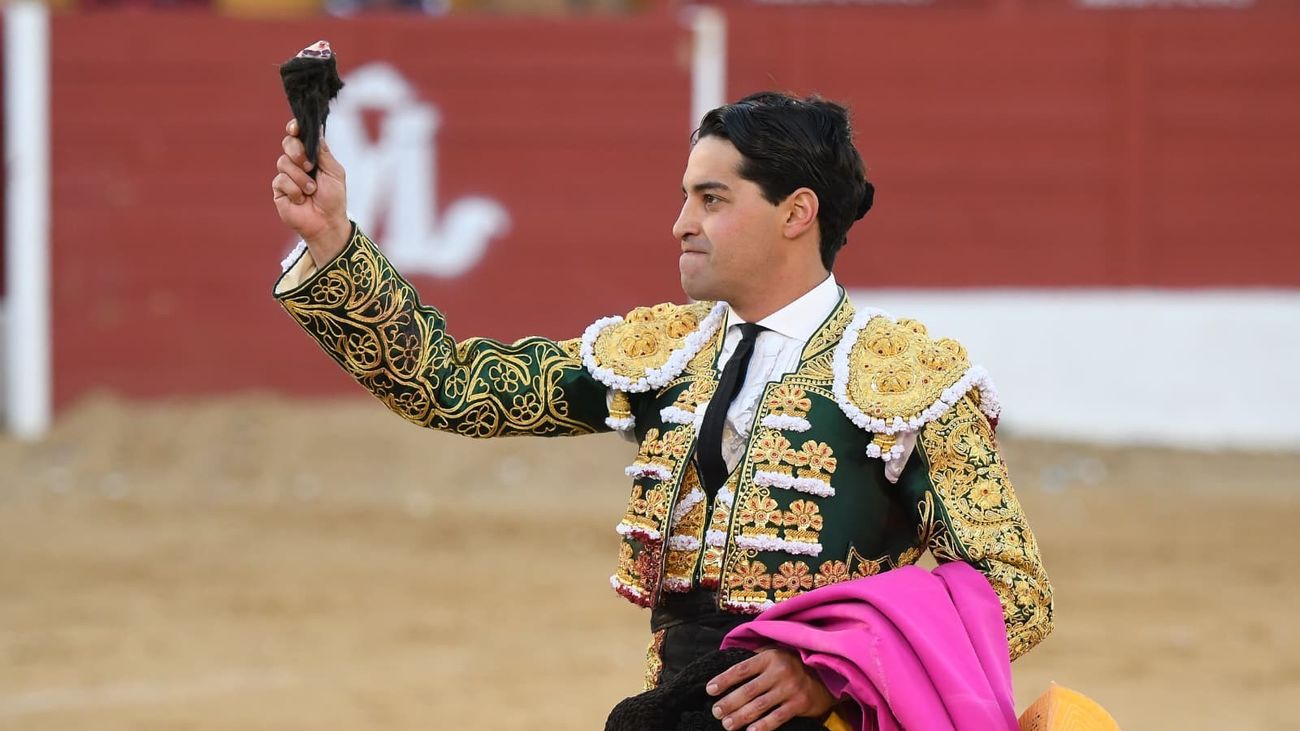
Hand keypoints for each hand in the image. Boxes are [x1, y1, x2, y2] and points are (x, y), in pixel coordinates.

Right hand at [271, 118, 350, 263]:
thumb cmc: (334, 199)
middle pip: (287, 143)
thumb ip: (324, 152)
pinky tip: (301, 199)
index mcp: (312, 156)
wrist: (327, 222)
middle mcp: (297, 163)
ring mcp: (286, 175)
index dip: (295, 129)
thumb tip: (317, 130)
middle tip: (309, 165)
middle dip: (297, 151)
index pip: (299, 136)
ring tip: (311, 191)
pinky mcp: (279, 190)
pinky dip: (294, 190)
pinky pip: (281, 180)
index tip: (295, 128)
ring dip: (301, 178)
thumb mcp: (335, 172)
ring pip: (283, 162)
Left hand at [706, 648, 834, 730]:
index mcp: (770, 657)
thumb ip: (756, 659)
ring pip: (759, 705)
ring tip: (727, 724)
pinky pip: (777, 717)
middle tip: (716, 712)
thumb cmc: (794, 664)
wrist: (827, 674)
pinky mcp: (800, 704)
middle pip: (748, 690)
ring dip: (741, 716)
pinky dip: (763, 726)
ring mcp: (790, 688)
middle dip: (729, 702)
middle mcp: (779, 671)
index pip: (741, 669)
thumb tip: (728, 668)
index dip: (724, 679)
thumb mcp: (776, 654)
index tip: (709, 689)